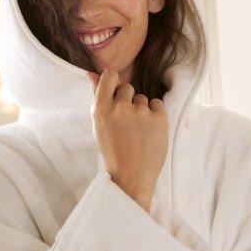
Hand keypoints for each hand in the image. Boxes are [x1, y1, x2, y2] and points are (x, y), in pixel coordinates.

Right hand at [86, 67, 167, 209]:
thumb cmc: (113, 149)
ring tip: (137, 132)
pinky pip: (157, 104)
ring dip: (141, 111)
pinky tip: (148, 131)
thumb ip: (97, 96)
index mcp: (101, 109)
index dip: (114, 83)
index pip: (110, 76)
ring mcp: (141, 113)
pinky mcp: (159, 119)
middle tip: (126, 124)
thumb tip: (90, 73)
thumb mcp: (99, 124)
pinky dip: (155, 115)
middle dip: (127, 101)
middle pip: (127, 88)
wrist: (131, 177)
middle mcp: (120, 108)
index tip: (116, 96)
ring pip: (142, 98)